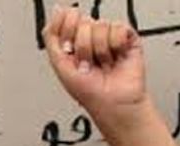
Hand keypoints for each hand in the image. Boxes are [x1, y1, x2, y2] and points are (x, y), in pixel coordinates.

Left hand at [44, 6, 145, 129]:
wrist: (112, 102)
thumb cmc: (88, 91)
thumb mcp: (60, 64)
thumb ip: (52, 36)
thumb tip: (57, 9)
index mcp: (73, 41)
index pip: (67, 19)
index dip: (67, 31)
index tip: (69, 47)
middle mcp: (91, 37)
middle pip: (83, 22)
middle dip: (83, 47)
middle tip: (87, 63)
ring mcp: (109, 37)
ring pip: (100, 25)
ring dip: (100, 50)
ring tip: (103, 63)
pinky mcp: (127, 38)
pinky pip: (118, 27)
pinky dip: (115, 45)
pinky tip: (115, 56)